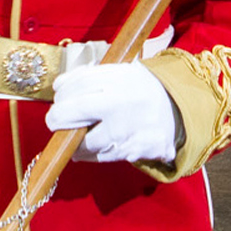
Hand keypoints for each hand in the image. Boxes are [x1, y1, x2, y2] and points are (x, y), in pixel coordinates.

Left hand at [47, 61, 178, 164]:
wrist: (176, 112)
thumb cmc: (140, 91)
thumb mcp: (121, 74)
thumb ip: (90, 76)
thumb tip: (59, 85)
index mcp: (119, 78)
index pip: (78, 84)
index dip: (62, 92)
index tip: (58, 97)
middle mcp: (121, 102)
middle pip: (75, 110)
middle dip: (57, 118)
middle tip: (54, 121)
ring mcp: (126, 128)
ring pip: (86, 141)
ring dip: (73, 141)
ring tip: (72, 137)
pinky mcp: (131, 150)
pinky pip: (100, 156)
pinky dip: (88, 154)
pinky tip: (87, 148)